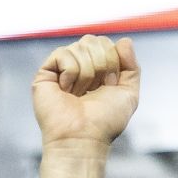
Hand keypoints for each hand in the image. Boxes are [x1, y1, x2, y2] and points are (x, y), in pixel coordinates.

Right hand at [33, 35, 140, 177]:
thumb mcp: (128, 94)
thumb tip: (124, 41)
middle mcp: (79, 66)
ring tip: (79, 94)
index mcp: (97, 69)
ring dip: (86, 74)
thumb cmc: (104, 122)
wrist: (83, 137)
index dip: (113, 62)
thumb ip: (132, 66)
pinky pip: (63, 54)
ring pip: (80, 47)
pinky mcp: (46, 73)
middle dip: (101, 65)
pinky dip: (71, 74)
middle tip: (94, 90)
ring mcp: (62, 69)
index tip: (109, 85)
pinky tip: (66, 90)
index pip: (106, 44)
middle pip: (93, 40)